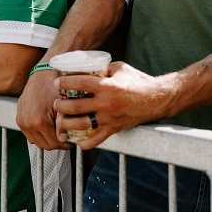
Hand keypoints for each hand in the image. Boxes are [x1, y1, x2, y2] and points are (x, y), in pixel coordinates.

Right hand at [16, 70, 68, 149]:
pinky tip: (47, 127)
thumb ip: (64, 125)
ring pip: (37, 142)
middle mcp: (27, 123)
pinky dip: (38, 134)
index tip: (70, 142)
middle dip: (56, 143)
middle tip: (65, 137)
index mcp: (39, 121)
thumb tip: (64, 139)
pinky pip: (30, 135)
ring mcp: (22, 121)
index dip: (65, 144)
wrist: (42, 74)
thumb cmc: (54, 86)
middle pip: (45, 145)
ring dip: (47, 139)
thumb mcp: (64, 105)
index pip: (54, 144)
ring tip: (56, 132)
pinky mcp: (19, 119)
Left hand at [52, 62, 169, 149]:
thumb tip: (86, 67)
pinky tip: (77, 140)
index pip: (79, 83)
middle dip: (60, 106)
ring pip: (81, 125)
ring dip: (67, 124)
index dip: (64, 83)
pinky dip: (84, 143)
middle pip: (75, 107)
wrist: (157, 99)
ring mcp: (110, 118)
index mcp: (107, 86)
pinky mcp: (114, 129)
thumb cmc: (138, 81)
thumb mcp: (119, 68)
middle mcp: (106, 103)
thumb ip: (102, 69)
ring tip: (61, 120)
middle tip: (55, 103)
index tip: (57, 82)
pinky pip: (96, 140)